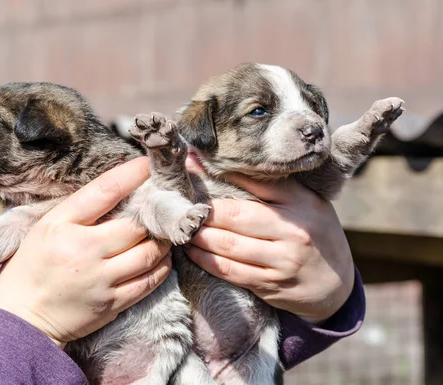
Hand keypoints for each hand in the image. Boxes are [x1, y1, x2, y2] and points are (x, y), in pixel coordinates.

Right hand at [0, 157, 171, 346]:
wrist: (22, 318)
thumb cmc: (31, 267)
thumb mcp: (45, 228)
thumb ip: (78, 210)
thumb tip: (118, 190)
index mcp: (61, 225)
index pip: (105, 191)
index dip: (131, 174)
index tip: (148, 164)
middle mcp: (83, 250)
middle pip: (135, 224)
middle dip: (153, 213)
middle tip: (160, 206)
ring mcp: (100, 279)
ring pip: (150, 252)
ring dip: (161, 240)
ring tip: (161, 233)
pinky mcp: (112, 303)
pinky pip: (150, 280)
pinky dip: (161, 266)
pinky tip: (159, 258)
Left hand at [185, 158, 354, 324]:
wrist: (337, 286)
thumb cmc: (313, 233)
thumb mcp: (304, 203)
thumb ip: (268, 186)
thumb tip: (219, 164)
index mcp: (302, 203)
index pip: (256, 183)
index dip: (219, 174)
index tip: (191, 166)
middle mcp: (293, 232)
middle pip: (236, 217)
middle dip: (203, 211)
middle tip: (181, 204)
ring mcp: (282, 262)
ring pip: (228, 246)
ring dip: (199, 237)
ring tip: (183, 227)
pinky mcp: (271, 286)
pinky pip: (230, 271)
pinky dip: (206, 260)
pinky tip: (192, 251)